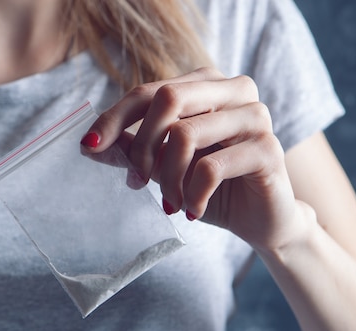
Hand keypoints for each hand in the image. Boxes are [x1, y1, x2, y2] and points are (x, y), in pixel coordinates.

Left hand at [82, 67, 301, 250]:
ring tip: (170, 204)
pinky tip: (193, 210)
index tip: (89, 146)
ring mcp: (254, 116)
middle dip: (141, 146)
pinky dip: (193, 195)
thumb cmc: (212, 187)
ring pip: (186, 134)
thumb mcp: (164, 167)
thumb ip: (131, 151)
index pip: (149, 91)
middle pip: (167, 99)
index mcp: (206, 85)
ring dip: (168, 179)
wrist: (261, 219)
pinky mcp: (268, 149)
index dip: (114, 118)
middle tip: (136, 182)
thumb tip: (87, 145)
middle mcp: (234, 90)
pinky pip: (211, 167)